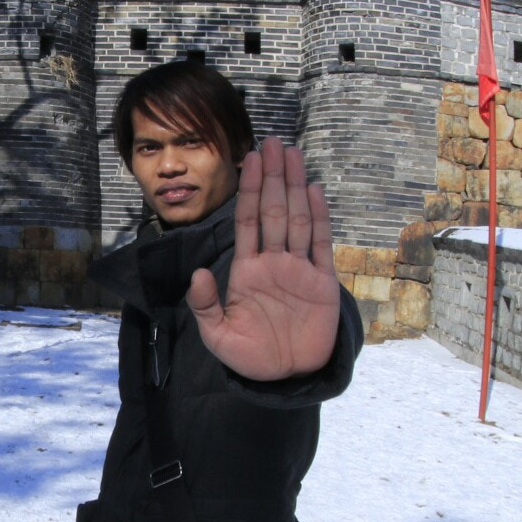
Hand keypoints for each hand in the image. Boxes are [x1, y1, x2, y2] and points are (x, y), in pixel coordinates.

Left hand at [186, 137, 341, 381]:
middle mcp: (273, 262)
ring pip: (297, 219)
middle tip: (274, 142)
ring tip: (293, 155)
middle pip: (273, 210)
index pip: (247, 221)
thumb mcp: (218, 336)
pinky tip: (313, 191)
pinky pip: (320, 244)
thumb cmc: (249, 357)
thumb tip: (199, 274)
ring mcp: (299, 270)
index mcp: (247, 270)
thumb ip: (206, 306)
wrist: (286, 379)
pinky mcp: (322, 284)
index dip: (249, 190)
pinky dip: (317, 218)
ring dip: (294, 187)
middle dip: (272, 177)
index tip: (249, 159)